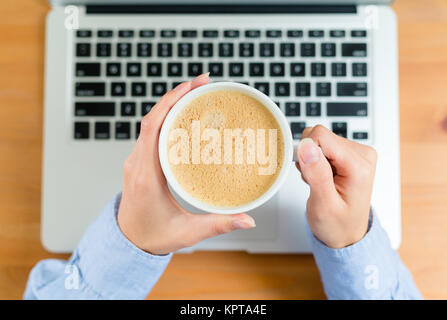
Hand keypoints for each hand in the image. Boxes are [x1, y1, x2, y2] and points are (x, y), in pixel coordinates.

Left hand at [117, 73, 255, 254]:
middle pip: (153, 117)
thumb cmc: (152, 236)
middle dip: (177, 95)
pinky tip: (185, 115)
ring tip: (197, 92)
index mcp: (146, 176)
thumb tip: (248, 219)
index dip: (170, 102)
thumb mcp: (187, 233)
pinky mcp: (140, 161)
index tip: (191, 87)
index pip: (153, 128)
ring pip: (150, 122)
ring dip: (171, 103)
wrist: (127, 241)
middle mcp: (137, 164)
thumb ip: (218, 224)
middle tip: (203, 82)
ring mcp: (136, 161)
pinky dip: (167, 117)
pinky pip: (151, 131)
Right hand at [296, 125, 376, 248]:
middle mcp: (362, 153)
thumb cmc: (338, 224)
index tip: (308, 173)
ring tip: (319, 181)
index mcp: (359, 165)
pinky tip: (321, 178)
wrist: (347, 233)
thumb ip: (317, 174)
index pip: (321, 136)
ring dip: (311, 160)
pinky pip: (322, 145)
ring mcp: (356, 152)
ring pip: (318, 139)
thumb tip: (307, 146)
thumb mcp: (324, 205)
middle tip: (314, 180)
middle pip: (320, 136)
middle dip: (309, 157)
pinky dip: (315, 161)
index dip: (306, 153)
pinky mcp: (349, 153)